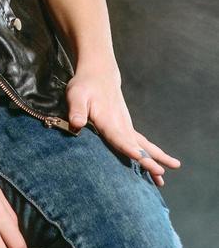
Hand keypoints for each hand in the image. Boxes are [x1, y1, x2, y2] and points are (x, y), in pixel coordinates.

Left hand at [65, 63, 181, 187]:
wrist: (100, 74)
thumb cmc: (84, 86)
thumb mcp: (76, 95)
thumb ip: (77, 110)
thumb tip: (76, 124)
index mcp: (107, 120)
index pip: (118, 136)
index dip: (127, 147)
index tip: (138, 156)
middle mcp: (121, 125)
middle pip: (136, 145)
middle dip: (148, 160)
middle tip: (161, 173)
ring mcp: (127, 127)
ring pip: (145, 145)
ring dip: (158, 158)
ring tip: (170, 172)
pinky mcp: (127, 128)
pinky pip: (143, 144)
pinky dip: (153, 155)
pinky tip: (159, 170)